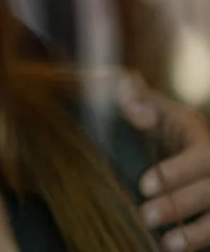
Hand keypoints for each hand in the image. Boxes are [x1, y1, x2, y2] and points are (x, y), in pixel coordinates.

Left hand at [119, 74, 209, 249]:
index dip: (176, 172)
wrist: (185, 145)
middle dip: (179, 205)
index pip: (201, 157)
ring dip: (198, 233)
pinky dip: (203, 243)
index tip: (144, 185)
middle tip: (145, 216)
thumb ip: (138, 101)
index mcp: (204, 140)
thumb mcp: (156, 108)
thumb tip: (135, 109)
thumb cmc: (165, 126)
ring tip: (168, 245)